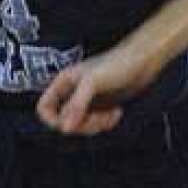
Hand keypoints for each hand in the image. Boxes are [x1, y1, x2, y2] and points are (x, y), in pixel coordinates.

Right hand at [36, 38, 160, 136]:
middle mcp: (73, 92)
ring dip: (95, 125)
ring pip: (81, 125)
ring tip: (108, 115)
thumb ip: (76, 104)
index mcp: (64, 82)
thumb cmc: (118, 62)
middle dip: (81, 124)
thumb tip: (64, 127)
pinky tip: (115, 113)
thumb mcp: (92, 82)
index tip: (68, 124)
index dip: (53, 120)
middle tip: (95, 119)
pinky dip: (106, 123)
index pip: (45, 108)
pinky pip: (96, 124)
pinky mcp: (101, 106)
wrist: (142, 61)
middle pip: (64, 121)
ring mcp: (87, 100)